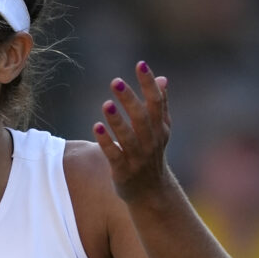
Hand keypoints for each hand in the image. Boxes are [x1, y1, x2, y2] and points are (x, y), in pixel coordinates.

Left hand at [92, 60, 171, 202]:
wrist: (151, 193)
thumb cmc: (152, 155)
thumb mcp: (160, 130)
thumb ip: (161, 105)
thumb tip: (162, 78)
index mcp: (160, 129)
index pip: (156, 102)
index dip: (149, 84)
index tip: (141, 64)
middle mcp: (151, 142)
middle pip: (141, 118)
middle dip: (129, 100)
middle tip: (116, 81)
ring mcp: (138, 157)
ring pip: (128, 138)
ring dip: (117, 121)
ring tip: (106, 104)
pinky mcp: (123, 171)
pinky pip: (114, 155)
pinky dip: (105, 142)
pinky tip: (96, 127)